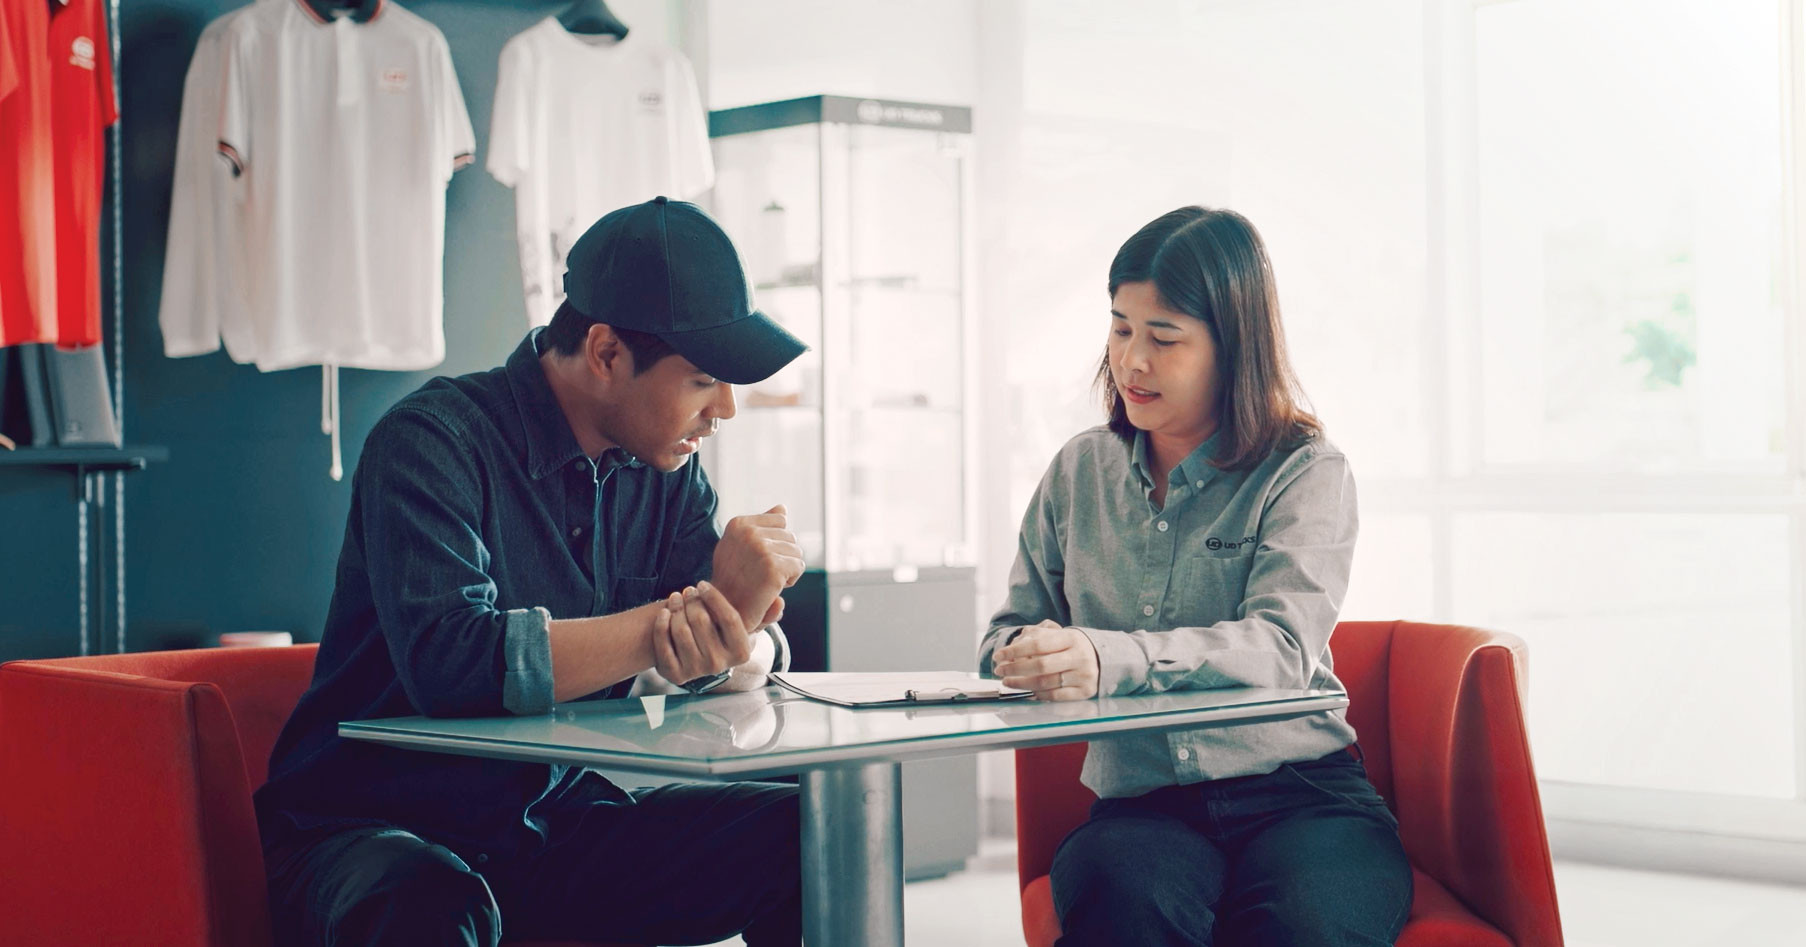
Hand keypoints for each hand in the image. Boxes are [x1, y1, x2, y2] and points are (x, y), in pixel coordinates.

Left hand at [651, 581, 754, 684]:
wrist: (693, 655)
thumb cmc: (719, 633)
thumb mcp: (742, 626)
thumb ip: (762, 614)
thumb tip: (780, 602)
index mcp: (741, 652)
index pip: (729, 618)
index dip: (714, 598)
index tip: (703, 584)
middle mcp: (720, 665)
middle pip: (702, 621)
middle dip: (692, 600)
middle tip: (688, 590)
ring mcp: (696, 671)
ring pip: (681, 630)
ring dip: (675, 608)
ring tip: (676, 597)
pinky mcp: (675, 674)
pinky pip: (664, 643)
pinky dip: (661, 624)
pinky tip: (664, 613)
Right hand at [710, 504, 805, 628]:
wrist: (722, 611)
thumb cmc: (732, 580)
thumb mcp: (739, 545)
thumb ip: (760, 525)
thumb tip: (782, 508)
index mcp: (739, 523)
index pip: (780, 520)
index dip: (775, 541)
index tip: (758, 558)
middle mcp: (749, 532)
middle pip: (790, 536)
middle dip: (783, 555)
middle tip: (761, 573)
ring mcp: (762, 549)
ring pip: (797, 552)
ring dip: (787, 568)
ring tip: (766, 580)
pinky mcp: (774, 567)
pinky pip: (799, 567)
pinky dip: (791, 580)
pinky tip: (773, 588)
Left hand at [993, 620, 1100, 700]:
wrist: (1103, 658)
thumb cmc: (1072, 647)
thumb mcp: (1059, 636)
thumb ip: (1036, 639)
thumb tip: (1010, 653)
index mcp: (1071, 638)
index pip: (1038, 644)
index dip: (1015, 651)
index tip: (999, 656)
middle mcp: (1080, 656)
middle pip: (1041, 665)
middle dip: (1015, 669)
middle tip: (1000, 671)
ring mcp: (1084, 675)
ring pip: (1046, 683)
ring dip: (1022, 684)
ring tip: (1009, 682)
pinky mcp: (1085, 691)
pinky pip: (1055, 696)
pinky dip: (1038, 695)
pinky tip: (1027, 692)